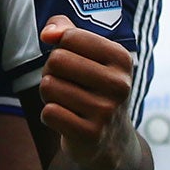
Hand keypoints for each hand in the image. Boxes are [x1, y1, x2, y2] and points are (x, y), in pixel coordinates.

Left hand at [36, 17, 137, 168]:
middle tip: (65, 84)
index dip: (60, 48)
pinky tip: (66, 120)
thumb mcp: (88, 54)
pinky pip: (49, 112)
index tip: (72, 63)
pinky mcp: (90, 134)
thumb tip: (48, 33)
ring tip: (67, 102)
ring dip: (49, 95)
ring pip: (48, 86)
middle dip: (50, 71)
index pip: (69, 36)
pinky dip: (49, 115)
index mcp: (121, 58)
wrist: (110, 140)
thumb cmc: (92, 87)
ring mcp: (106, 111)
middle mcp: (119, 84)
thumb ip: (65, 29)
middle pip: (56, 60)